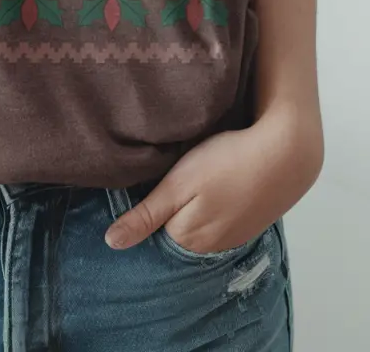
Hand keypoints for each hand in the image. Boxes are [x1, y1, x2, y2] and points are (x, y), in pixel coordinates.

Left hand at [105, 112, 322, 251]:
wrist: (287, 152)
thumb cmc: (226, 162)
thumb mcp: (178, 184)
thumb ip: (146, 215)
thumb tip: (111, 243)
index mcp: (187, 239)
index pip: (153, 229)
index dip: (149, 204)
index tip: (154, 181)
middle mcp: (211, 247)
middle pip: (177, 229)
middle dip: (171, 209)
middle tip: (177, 176)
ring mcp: (235, 236)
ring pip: (201, 224)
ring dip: (195, 207)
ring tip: (199, 180)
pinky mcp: (252, 221)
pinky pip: (222, 219)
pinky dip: (217, 204)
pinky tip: (220, 185)